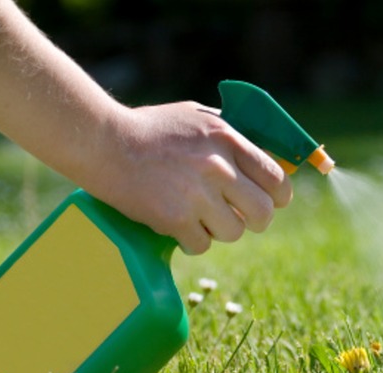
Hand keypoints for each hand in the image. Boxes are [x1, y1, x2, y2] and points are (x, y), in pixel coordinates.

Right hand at [88, 101, 292, 254]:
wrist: (102, 142)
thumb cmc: (152, 129)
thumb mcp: (199, 118)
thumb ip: (233, 136)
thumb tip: (268, 156)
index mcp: (228, 139)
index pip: (276, 178)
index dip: (279, 196)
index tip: (273, 202)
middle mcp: (218, 167)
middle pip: (263, 212)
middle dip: (256, 220)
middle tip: (241, 218)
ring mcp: (197, 194)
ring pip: (234, 232)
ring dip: (220, 230)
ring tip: (201, 217)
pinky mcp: (174, 218)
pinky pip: (202, 245)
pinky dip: (192, 241)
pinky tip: (179, 225)